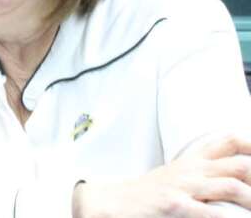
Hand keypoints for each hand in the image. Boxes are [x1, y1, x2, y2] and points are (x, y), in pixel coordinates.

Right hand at [73, 134, 250, 217]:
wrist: (113, 201)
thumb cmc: (147, 193)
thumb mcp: (175, 174)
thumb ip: (200, 172)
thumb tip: (231, 179)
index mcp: (192, 160)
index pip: (228, 141)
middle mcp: (191, 170)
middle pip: (239, 164)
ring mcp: (183, 186)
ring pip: (231, 186)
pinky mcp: (174, 204)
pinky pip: (209, 210)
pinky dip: (228, 217)